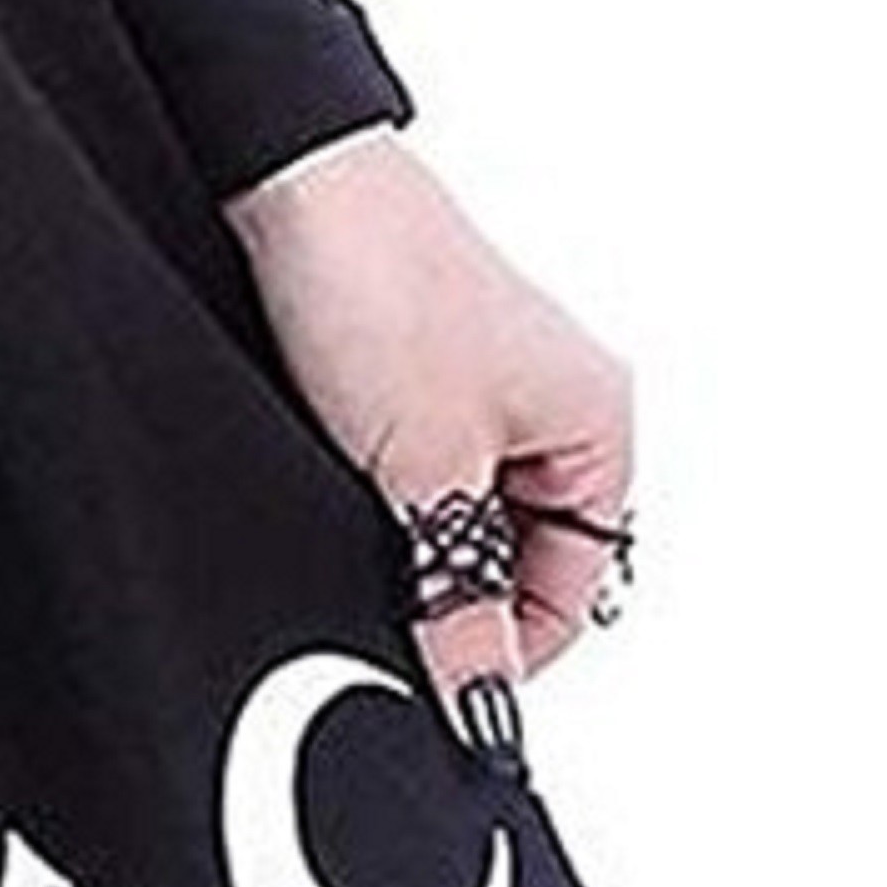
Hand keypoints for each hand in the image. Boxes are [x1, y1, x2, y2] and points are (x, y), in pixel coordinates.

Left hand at [219, 125, 633, 763]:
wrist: (288, 183)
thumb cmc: (381, 284)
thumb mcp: (423, 473)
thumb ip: (455, 598)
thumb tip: (483, 704)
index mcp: (598, 425)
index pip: (578, 590)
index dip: (511, 651)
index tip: (442, 692)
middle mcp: (553, 407)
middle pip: (518, 560)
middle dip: (455, 597)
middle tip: (383, 618)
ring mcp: (482, 389)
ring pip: (459, 520)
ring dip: (412, 547)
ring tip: (354, 534)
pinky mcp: (411, 375)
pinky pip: (413, 473)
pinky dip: (380, 500)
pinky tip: (334, 494)